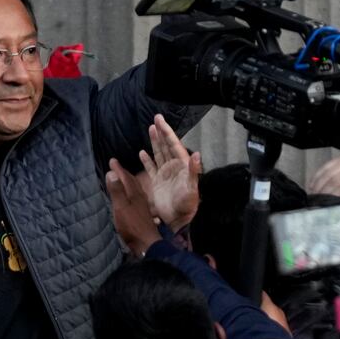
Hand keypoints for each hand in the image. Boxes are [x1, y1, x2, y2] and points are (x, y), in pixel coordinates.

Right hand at [107, 158, 161, 255]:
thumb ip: (116, 191)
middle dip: (123, 173)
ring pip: (135, 189)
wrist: (147, 244)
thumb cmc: (132, 226)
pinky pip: (135, 197)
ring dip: (127, 182)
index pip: (126, 177)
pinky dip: (130, 192)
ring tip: (122, 179)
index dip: (118, 169)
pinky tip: (130, 197)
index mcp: (134, 194)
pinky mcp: (142, 214)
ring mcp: (142, 206)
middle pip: (132, 181)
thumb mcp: (121, 207)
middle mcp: (140, 197)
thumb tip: (111, 173)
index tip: (112, 160)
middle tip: (115, 167)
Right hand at [138, 114, 201, 229]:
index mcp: (182, 165)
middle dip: (161, 132)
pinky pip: (151, 168)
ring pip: (158, 153)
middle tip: (156, 118)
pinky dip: (146, 160)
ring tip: (150, 129)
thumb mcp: (192, 188)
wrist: (178, 220)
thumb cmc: (187, 205)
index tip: (160, 120)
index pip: (173, 144)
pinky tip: (142, 152)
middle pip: (166, 146)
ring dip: (155, 142)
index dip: (167, 132)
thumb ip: (193, 171)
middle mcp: (173, 167)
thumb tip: (197, 154)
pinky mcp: (157, 183)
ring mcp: (165, 174)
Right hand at [307, 157, 339, 199]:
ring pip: (328, 173)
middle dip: (324, 190)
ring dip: (318, 184)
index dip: (334, 194)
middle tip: (318, 198)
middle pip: (335, 180)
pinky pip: (324, 168)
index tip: (327, 201)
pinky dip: (316, 177)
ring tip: (314, 193)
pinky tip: (312, 184)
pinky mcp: (337, 160)